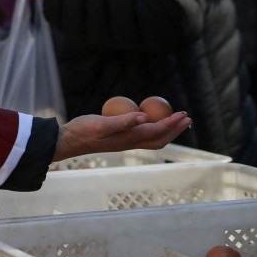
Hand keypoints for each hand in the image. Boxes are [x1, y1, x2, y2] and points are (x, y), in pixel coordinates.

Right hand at [52, 111, 191, 162]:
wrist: (69, 140)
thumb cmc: (83, 130)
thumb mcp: (102, 123)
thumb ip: (124, 121)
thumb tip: (145, 118)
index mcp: (129, 138)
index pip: (157, 131)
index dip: (172, 123)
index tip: (183, 114)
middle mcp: (130, 142)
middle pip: (160, 139)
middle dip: (175, 129)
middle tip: (187, 118)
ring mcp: (125, 142)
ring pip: (153, 139)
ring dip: (167, 131)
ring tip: (175, 121)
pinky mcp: (119, 139)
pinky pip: (142, 134)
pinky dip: (153, 128)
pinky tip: (149, 119)